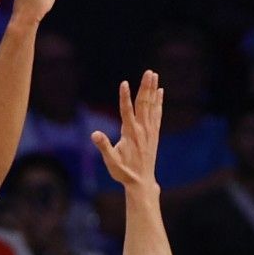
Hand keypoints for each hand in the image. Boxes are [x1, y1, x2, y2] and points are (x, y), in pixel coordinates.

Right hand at [92, 69, 162, 189]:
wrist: (142, 182)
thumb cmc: (124, 172)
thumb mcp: (111, 161)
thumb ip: (103, 146)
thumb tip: (94, 134)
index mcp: (130, 134)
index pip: (126, 112)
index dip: (125, 97)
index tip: (124, 83)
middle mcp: (142, 130)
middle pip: (143, 104)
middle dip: (145, 87)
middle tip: (148, 72)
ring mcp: (150, 131)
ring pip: (151, 106)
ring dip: (153, 90)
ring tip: (154, 75)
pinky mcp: (154, 134)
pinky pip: (157, 114)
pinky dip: (158, 102)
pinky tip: (160, 92)